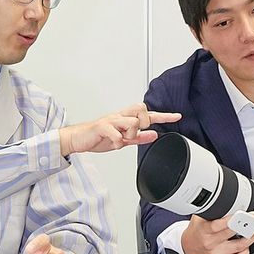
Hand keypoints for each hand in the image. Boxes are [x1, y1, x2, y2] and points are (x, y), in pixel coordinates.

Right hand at [58, 102, 180, 154]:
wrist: (77, 139)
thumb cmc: (98, 138)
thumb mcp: (122, 140)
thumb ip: (138, 138)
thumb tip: (154, 135)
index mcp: (125, 119)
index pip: (148, 114)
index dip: (164, 115)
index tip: (177, 116)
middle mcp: (120, 116)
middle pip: (141, 109)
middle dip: (143, 123)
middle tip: (134, 133)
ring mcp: (111, 120)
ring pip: (132, 121)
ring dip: (130, 134)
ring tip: (121, 140)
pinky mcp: (102, 126)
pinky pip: (116, 133)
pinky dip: (117, 141)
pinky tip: (113, 144)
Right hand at [181, 214, 253, 253]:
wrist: (189, 246)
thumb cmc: (197, 229)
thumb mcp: (199, 216)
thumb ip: (212, 210)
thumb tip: (227, 200)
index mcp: (204, 230)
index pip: (217, 225)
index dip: (231, 219)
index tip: (241, 214)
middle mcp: (210, 243)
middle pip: (231, 234)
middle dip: (246, 225)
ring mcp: (217, 253)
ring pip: (238, 247)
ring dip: (252, 238)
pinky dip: (245, 252)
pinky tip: (249, 245)